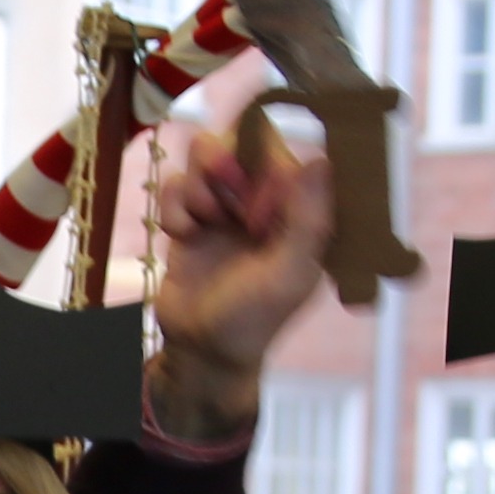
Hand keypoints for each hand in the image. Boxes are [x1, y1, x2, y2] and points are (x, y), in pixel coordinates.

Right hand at [144, 114, 334, 434]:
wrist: (199, 349)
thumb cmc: (254, 319)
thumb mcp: (291, 273)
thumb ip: (309, 218)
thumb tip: (321, 159)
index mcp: (297, 210)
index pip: (281, 153)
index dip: (260, 163)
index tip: (252, 201)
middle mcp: (262, 201)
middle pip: (239, 144)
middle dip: (222, 169)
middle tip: (220, 206)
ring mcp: (224, 207)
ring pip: (204, 157)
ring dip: (196, 186)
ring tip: (201, 221)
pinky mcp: (189, 218)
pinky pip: (175, 184)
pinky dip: (173, 206)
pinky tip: (182, 235)